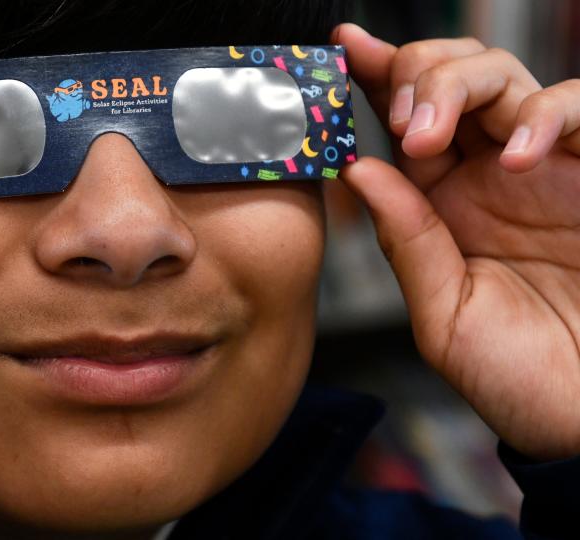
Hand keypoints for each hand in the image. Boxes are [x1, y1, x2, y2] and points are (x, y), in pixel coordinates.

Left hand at [334, 24, 579, 459]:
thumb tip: (358, 169)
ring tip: (431, 135)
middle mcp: (491, 176)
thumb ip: (405, 240)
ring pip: (506, 78)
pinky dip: (546, 115)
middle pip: (451, 79)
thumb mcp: (443, 314)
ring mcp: (548, 168)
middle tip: (402, 120)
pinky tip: (517, 156)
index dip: (378, 77)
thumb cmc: (516, 375)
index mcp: (444, 203)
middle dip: (417, 75)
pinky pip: (579, 108)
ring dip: (461, 86)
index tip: (344, 48)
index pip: (405, 120)